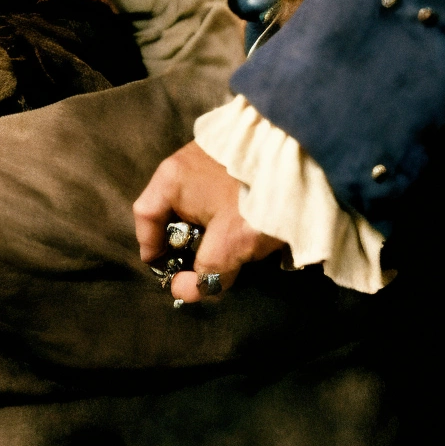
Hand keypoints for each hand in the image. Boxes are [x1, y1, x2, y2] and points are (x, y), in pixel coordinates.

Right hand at [133, 138, 283, 302]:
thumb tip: (182, 291)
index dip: (152, 250)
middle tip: (201, 267)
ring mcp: (204, 158)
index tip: (170, 275)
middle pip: (167, 211)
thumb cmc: (255, 198)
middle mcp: (181, 164)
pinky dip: (217, 216)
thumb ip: (204, 273)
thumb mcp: (230, 244)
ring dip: (203, 231)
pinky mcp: (226, 160)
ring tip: (225, 250)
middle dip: (181, 244)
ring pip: (191, 204)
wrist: (299, 154)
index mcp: (171, 179)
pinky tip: (238, 227)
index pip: (145, 217)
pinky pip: (209, 194)